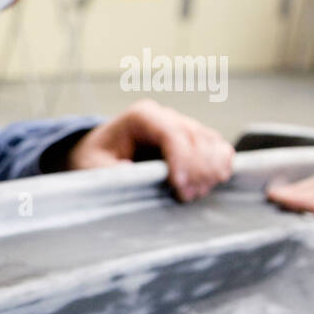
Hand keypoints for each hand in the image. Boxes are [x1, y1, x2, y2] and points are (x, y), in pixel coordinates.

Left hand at [68, 99, 234, 201]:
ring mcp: (183, 125)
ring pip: (212, 142)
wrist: (101, 152)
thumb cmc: (97, 157)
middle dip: (197, 171)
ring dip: (209, 170)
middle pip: (197, 138)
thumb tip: (133, 172)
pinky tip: (208, 183)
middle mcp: (166, 116)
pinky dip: (220, 165)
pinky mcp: (194, 138)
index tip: (180, 186)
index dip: (182, 160)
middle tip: (186, 196)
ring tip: (193, 193)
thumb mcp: (93, 165)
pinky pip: (218, 147)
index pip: (172, 133)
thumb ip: (111, 170)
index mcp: (141, 116)